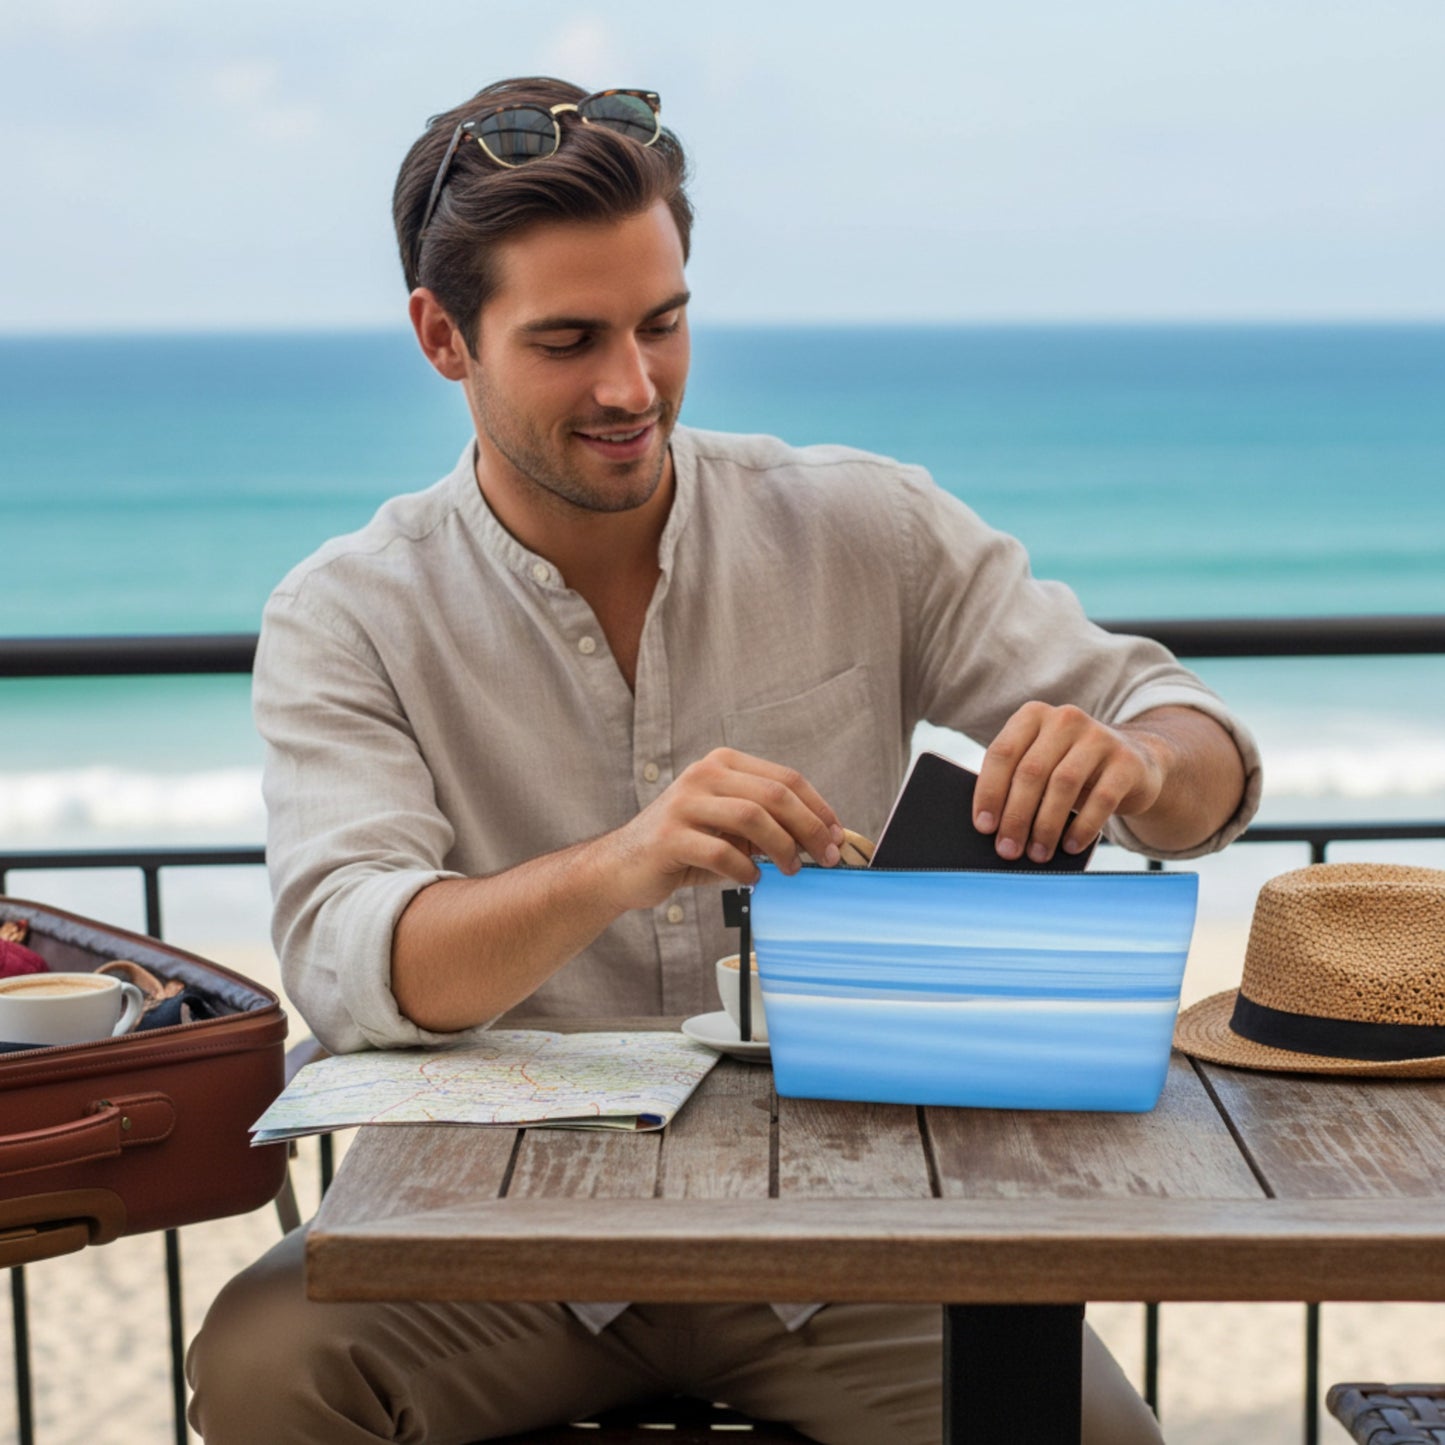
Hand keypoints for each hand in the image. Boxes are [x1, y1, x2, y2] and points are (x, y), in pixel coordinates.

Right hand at [599, 748, 844, 910]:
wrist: (624, 865)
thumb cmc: (686, 847)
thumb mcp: (730, 828)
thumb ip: (767, 826)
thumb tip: (820, 841)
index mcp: (723, 764)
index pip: (785, 778)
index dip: (818, 808)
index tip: (836, 835)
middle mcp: (704, 775)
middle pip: (775, 794)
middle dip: (809, 828)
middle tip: (826, 856)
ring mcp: (684, 803)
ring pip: (752, 817)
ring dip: (782, 848)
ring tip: (790, 870)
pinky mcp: (669, 836)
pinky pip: (722, 852)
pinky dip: (746, 870)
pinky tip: (752, 880)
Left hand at [973, 702, 1165, 862]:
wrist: (1132, 763)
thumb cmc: (1068, 769)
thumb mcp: (1041, 764)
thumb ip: (1014, 782)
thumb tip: (989, 828)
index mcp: (1033, 715)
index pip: (1002, 753)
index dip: (990, 792)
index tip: (983, 827)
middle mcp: (1065, 719)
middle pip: (1031, 771)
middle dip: (1016, 816)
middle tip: (1008, 850)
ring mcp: (1099, 737)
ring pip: (1064, 784)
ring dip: (1046, 825)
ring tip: (1037, 854)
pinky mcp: (1127, 761)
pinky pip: (1101, 798)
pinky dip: (1083, 826)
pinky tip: (1070, 847)